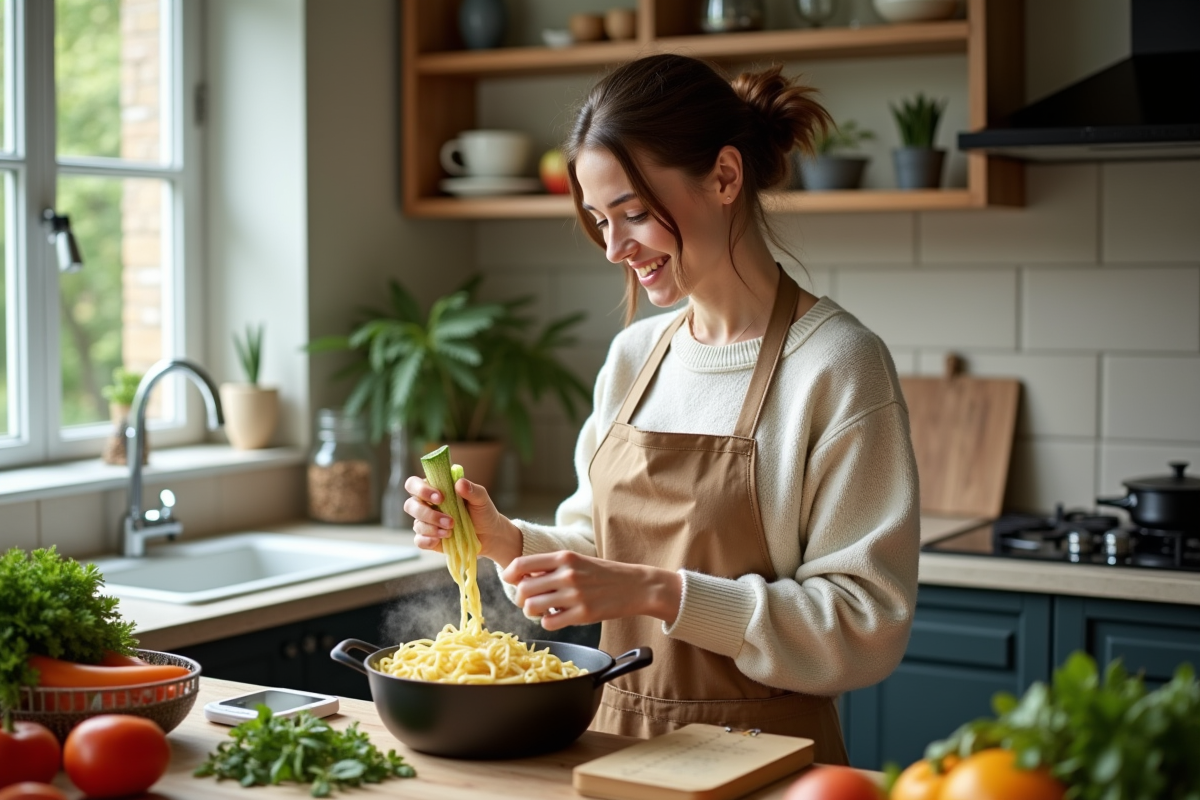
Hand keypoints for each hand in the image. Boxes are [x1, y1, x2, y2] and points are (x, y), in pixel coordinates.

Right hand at [403, 476, 522, 566]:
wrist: (489, 534)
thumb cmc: (482, 511)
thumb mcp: (481, 498)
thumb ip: (471, 489)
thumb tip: (460, 483)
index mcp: (434, 489)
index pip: (414, 484)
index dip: (421, 489)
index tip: (440, 497)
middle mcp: (426, 505)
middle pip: (410, 505)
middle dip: (427, 513)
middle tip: (450, 520)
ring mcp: (426, 523)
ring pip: (417, 524)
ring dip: (433, 528)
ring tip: (451, 530)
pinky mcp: (428, 538)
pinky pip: (419, 540)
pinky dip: (428, 540)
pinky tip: (441, 539)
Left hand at [500, 551, 682, 630]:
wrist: (636, 586)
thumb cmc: (604, 573)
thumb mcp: (577, 561)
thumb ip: (551, 567)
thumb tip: (522, 576)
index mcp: (564, 557)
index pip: (522, 564)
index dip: (509, 574)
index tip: (510, 580)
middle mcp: (567, 574)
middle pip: (523, 589)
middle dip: (521, 598)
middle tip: (529, 601)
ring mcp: (574, 595)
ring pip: (532, 608)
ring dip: (532, 612)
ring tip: (544, 610)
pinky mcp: (582, 614)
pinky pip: (549, 623)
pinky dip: (548, 622)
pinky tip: (557, 617)